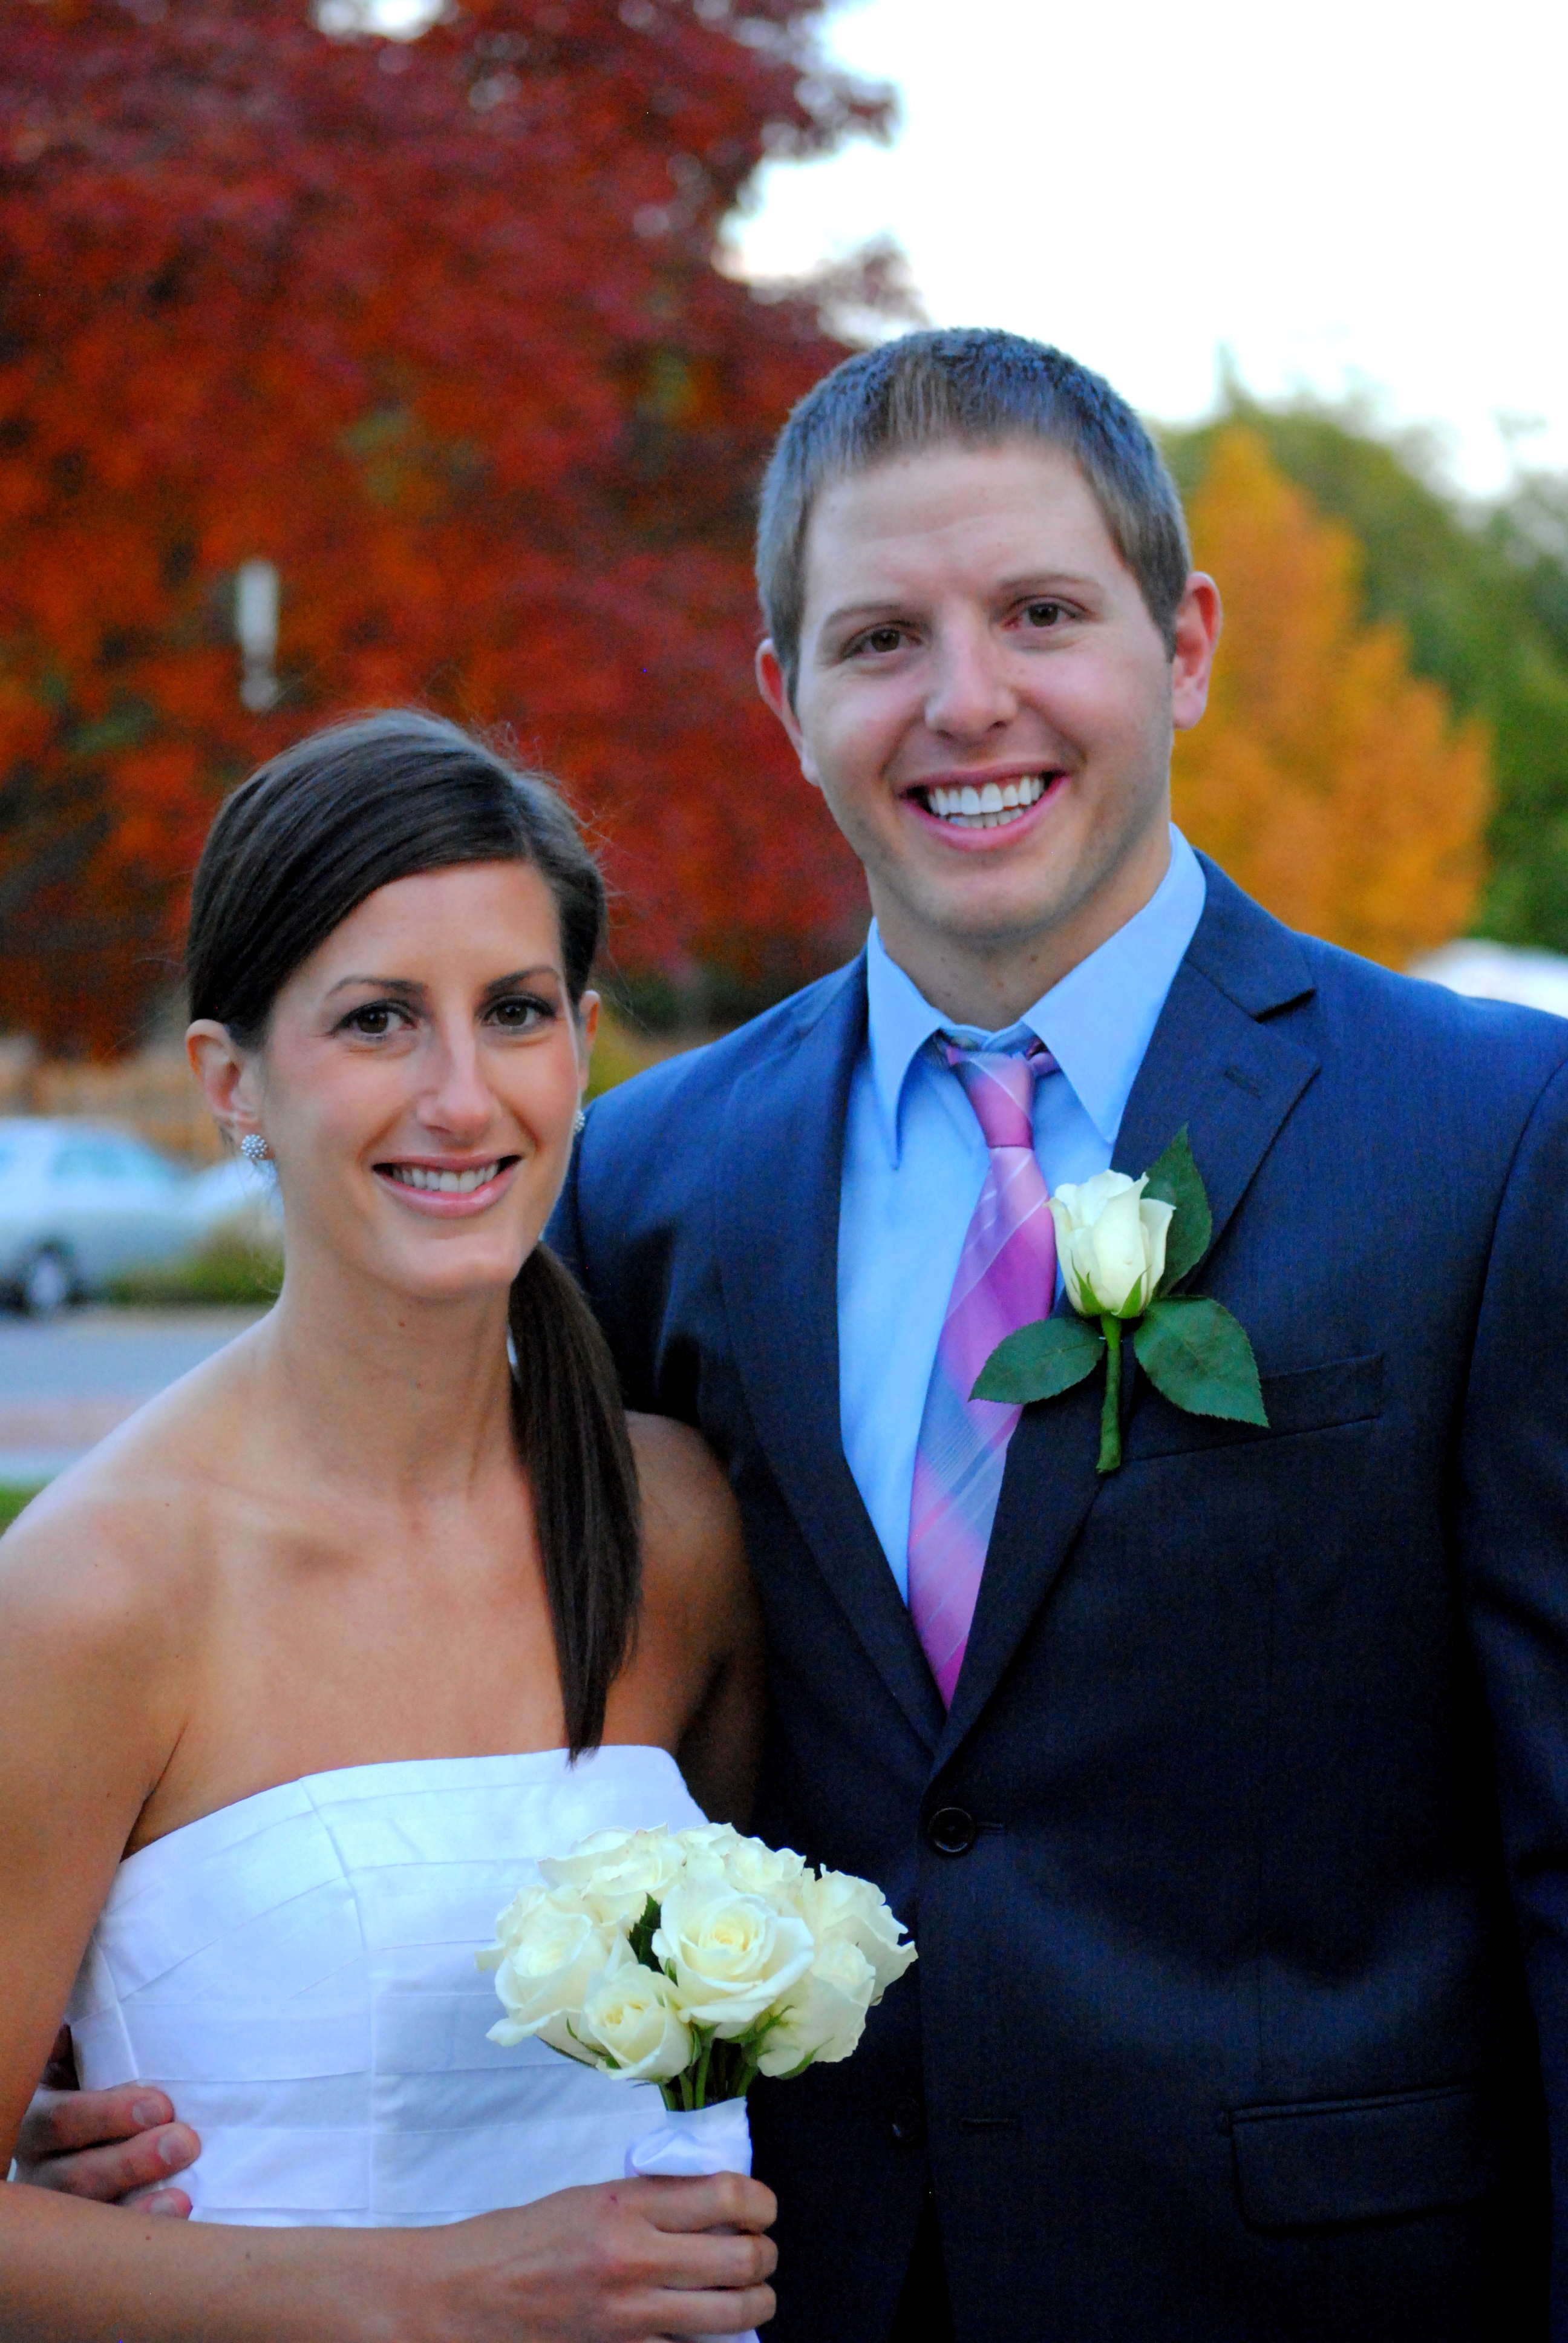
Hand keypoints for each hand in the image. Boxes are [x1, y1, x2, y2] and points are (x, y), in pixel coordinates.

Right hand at [12, 2027, 199, 2216]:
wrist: (87, 2110)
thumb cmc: (87, 2068)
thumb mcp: (72, 2051)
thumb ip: (73, 2040)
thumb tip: (74, 2032)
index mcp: (35, 2114)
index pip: (62, 2120)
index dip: (106, 2115)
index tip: (160, 2106)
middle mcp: (39, 2165)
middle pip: (75, 2176)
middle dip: (131, 2162)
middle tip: (183, 2143)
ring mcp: (58, 2205)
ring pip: (90, 2217)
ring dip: (139, 2207)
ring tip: (182, 2195)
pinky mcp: (84, 2228)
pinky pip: (109, 2239)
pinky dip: (145, 2227)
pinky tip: (177, 2216)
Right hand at [411, 2171, 777, 2339]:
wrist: (462, 2295)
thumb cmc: (520, 2239)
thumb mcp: (589, 2197)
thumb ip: (652, 2200)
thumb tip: (716, 2202)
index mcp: (626, 2204)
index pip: (727, 2194)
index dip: (761, 2201)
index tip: (762, 2208)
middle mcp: (635, 2259)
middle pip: (742, 2258)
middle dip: (765, 2257)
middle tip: (762, 2254)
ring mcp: (630, 2317)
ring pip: (731, 2315)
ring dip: (754, 2303)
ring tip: (751, 2294)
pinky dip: (711, 2342)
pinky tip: (708, 2331)